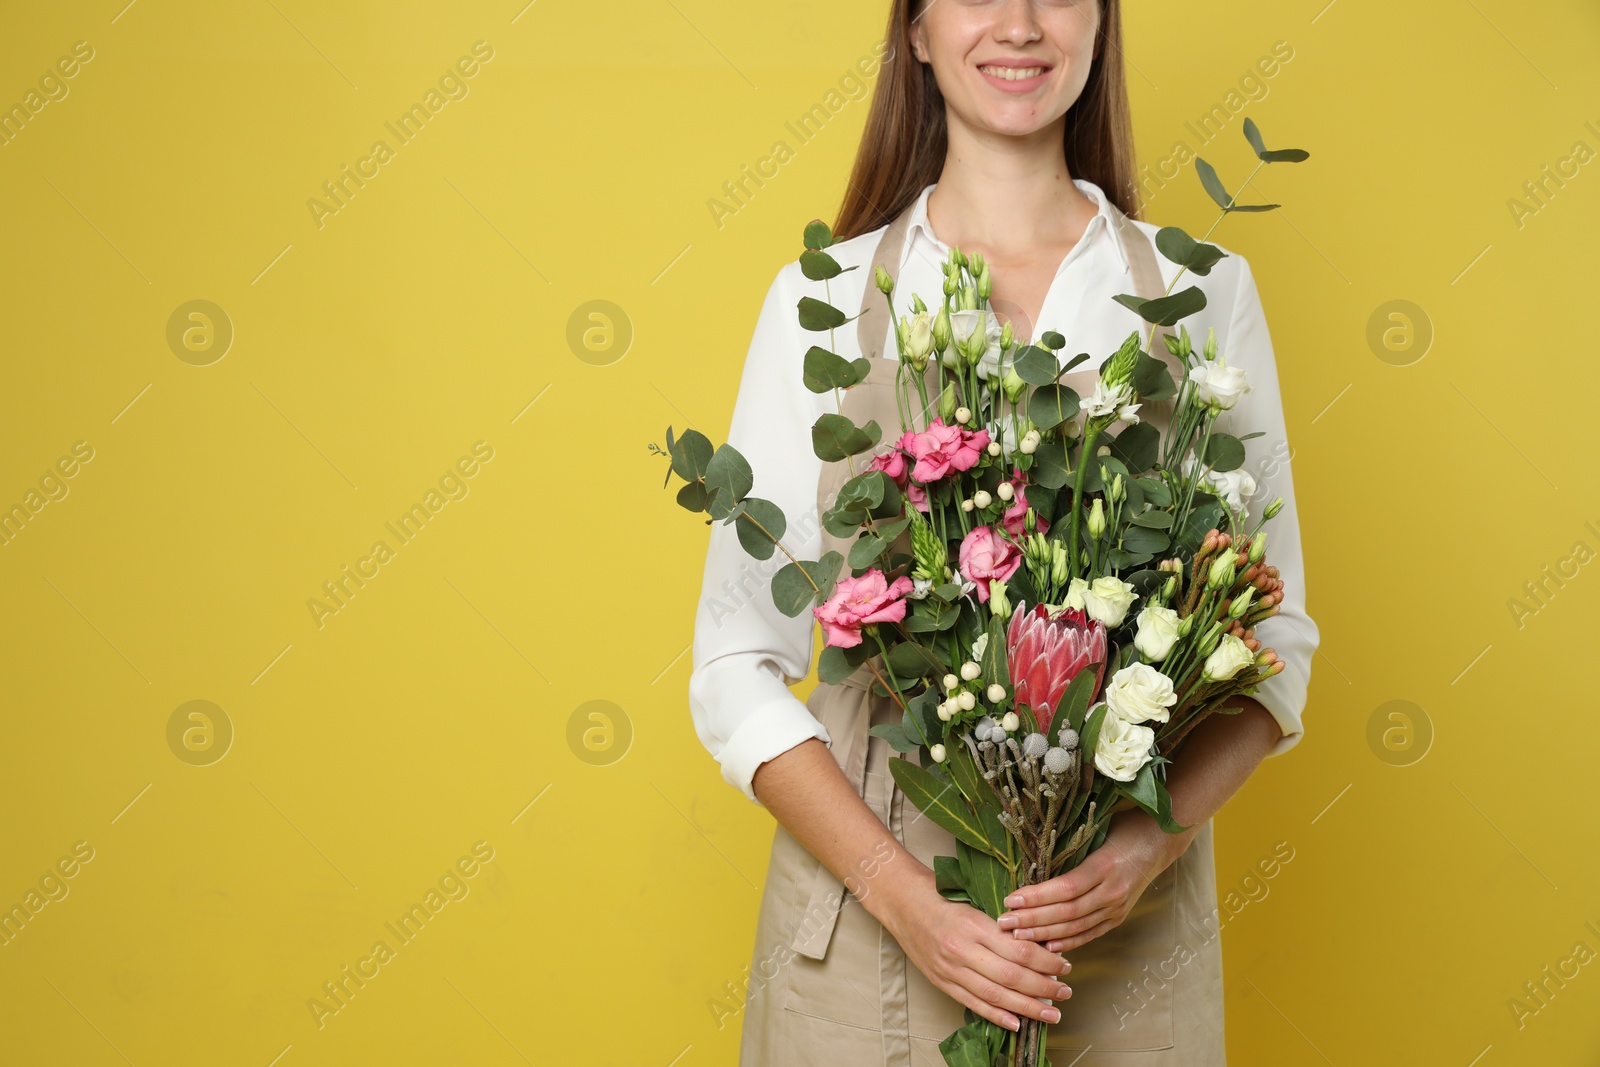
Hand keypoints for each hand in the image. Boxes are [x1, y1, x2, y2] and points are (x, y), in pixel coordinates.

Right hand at [880, 872, 1073, 1033]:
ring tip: (1051, 1013)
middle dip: (1044, 988)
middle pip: (1011, 976)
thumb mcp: (974, 902)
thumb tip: (1037, 944)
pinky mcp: (941, 982)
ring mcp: (950, 969)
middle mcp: (962, 950)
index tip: (1065, 965)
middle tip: (1066, 992)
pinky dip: (997, 1016)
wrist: (901, 902)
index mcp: (974, 925)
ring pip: (995, 995)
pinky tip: (1017, 1023)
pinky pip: (973, 1003)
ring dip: (1027, 1008)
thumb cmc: (940, 895)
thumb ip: (1001, 924)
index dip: (1046, 961)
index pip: (1019, 949)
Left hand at [996, 813, 1188, 952]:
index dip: (1036, 897)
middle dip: (1033, 920)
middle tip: (1005, 923)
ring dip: (1045, 934)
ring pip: (1077, 926)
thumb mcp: (1095, 832)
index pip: (1064, 888)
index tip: (1010, 900)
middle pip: (1067, 912)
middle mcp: (1112, 891)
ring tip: (1018, 937)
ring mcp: (1117, 907)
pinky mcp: (1119, 916)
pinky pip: (1091, 933)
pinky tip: (1049, 948)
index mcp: (1103, 866)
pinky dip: (1069, 942)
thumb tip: (1030, 862)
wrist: (1159, 841)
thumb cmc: (1122, 829)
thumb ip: (1069, 850)